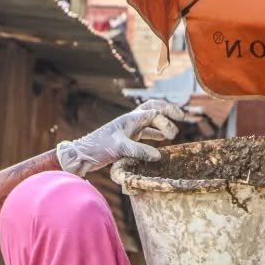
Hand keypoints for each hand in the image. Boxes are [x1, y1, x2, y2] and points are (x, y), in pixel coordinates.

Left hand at [56, 100, 183, 175]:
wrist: (82, 155)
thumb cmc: (98, 148)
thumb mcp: (119, 148)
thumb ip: (139, 150)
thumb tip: (159, 156)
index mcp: (130, 119)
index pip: (155, 113)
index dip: (166, 122)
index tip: (172, 136)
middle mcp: (131, 121)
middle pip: (154, 108)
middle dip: (168, 110)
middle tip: (182, 116)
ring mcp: (129, 130)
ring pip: (150, 121)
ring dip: (162, 124)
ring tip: (174, 131)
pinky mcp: (126, 140)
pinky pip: (145, 134)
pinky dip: (155, 136)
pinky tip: (162, 142)